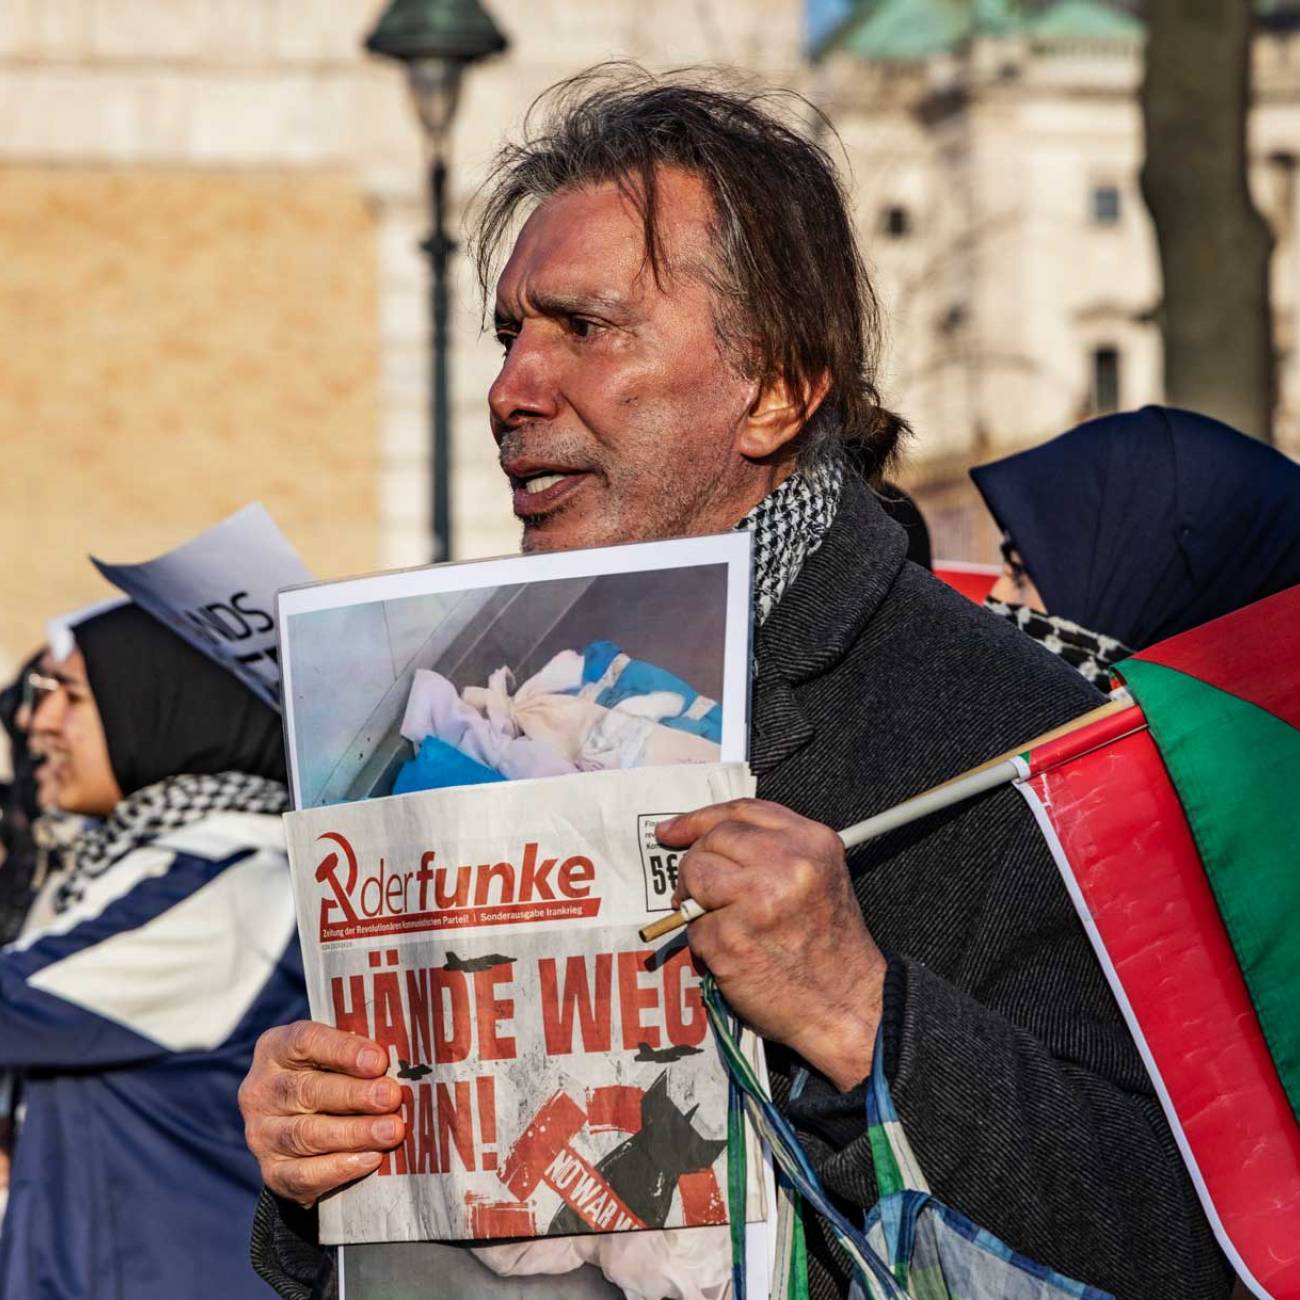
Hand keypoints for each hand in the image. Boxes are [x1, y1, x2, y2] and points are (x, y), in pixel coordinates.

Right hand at [238, 1020, 404, 1207]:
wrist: (306, 1131)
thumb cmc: (332, 1077)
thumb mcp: (339, 1056)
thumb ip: (362, 1053)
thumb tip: (405, 1059)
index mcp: (275, 1049)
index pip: (305, 1042)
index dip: (343, 1050)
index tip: (378, 1060)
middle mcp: (261, 1091)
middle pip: (307, 1091)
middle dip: (355, 1095)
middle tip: (392, 1097)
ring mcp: (262, 1134)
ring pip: (307, 1135)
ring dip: (355, 1133)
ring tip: (392, 1131)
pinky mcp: (272, 1172)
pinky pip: (303, 1174)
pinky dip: (340, 1168)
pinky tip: (370, 1159)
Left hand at [658, 798, 885, 1089]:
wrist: (846, 1004)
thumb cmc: (829, 943)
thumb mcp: (820, 876)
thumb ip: (774, 848)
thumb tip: (705, 835)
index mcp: (811, 842)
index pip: (741, 811)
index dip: (699, 819)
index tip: (672, 831)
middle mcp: (786, 863)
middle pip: (712, 841)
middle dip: (698, 866)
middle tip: (703, 892)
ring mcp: (756, 900)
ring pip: (695, 876)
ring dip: (695, 900)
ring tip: (718, 920)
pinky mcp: (731, 938)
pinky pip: (693, 925)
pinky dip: (703, 939)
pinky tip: (732, 952)